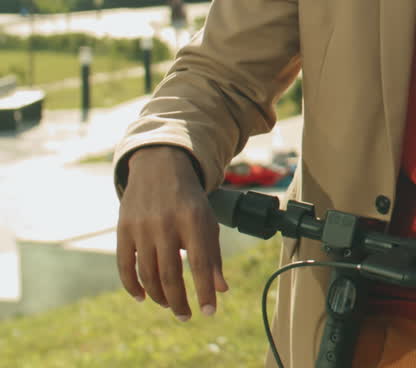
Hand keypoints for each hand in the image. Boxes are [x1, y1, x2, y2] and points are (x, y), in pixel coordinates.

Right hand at [116, 146, 227, 320]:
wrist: (160, 169)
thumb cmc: (189, 202)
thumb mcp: (208, 222)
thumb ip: (213, 255)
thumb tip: (221, 289)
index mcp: (194, 220)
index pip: (200, 264)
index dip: (205, 291)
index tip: (209, 312)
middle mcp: (166, 223)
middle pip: (170, 275)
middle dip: (178, 301)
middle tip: (185, 316)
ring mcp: (142, 227)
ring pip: (147, 274)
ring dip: (158, 296)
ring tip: (169, 304)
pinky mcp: (123, 230)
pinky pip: (125, 266)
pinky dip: (132, 286)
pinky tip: (142, 298)